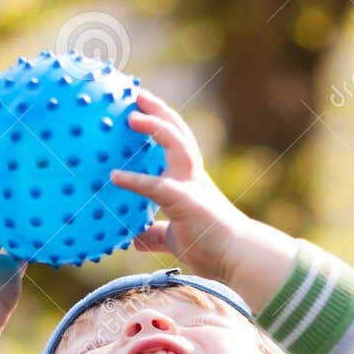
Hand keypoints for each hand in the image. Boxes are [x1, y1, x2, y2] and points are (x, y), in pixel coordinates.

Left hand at [110, 91, 250, 283]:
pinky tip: (115, 176)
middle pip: (178, 132)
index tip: (142, 108)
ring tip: (132, 115)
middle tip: (136, 94)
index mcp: (192, 181)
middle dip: (159, 110)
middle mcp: (193, 177)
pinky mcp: (186, 202)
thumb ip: (155, 235)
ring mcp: (192, 186)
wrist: (238, 260)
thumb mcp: (177, 238)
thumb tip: (135, 239)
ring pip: (177, 144)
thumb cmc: (212, 249)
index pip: (177, 144)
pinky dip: (135, 180)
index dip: (162, 123)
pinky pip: (157, 186)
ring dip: (156, 126)